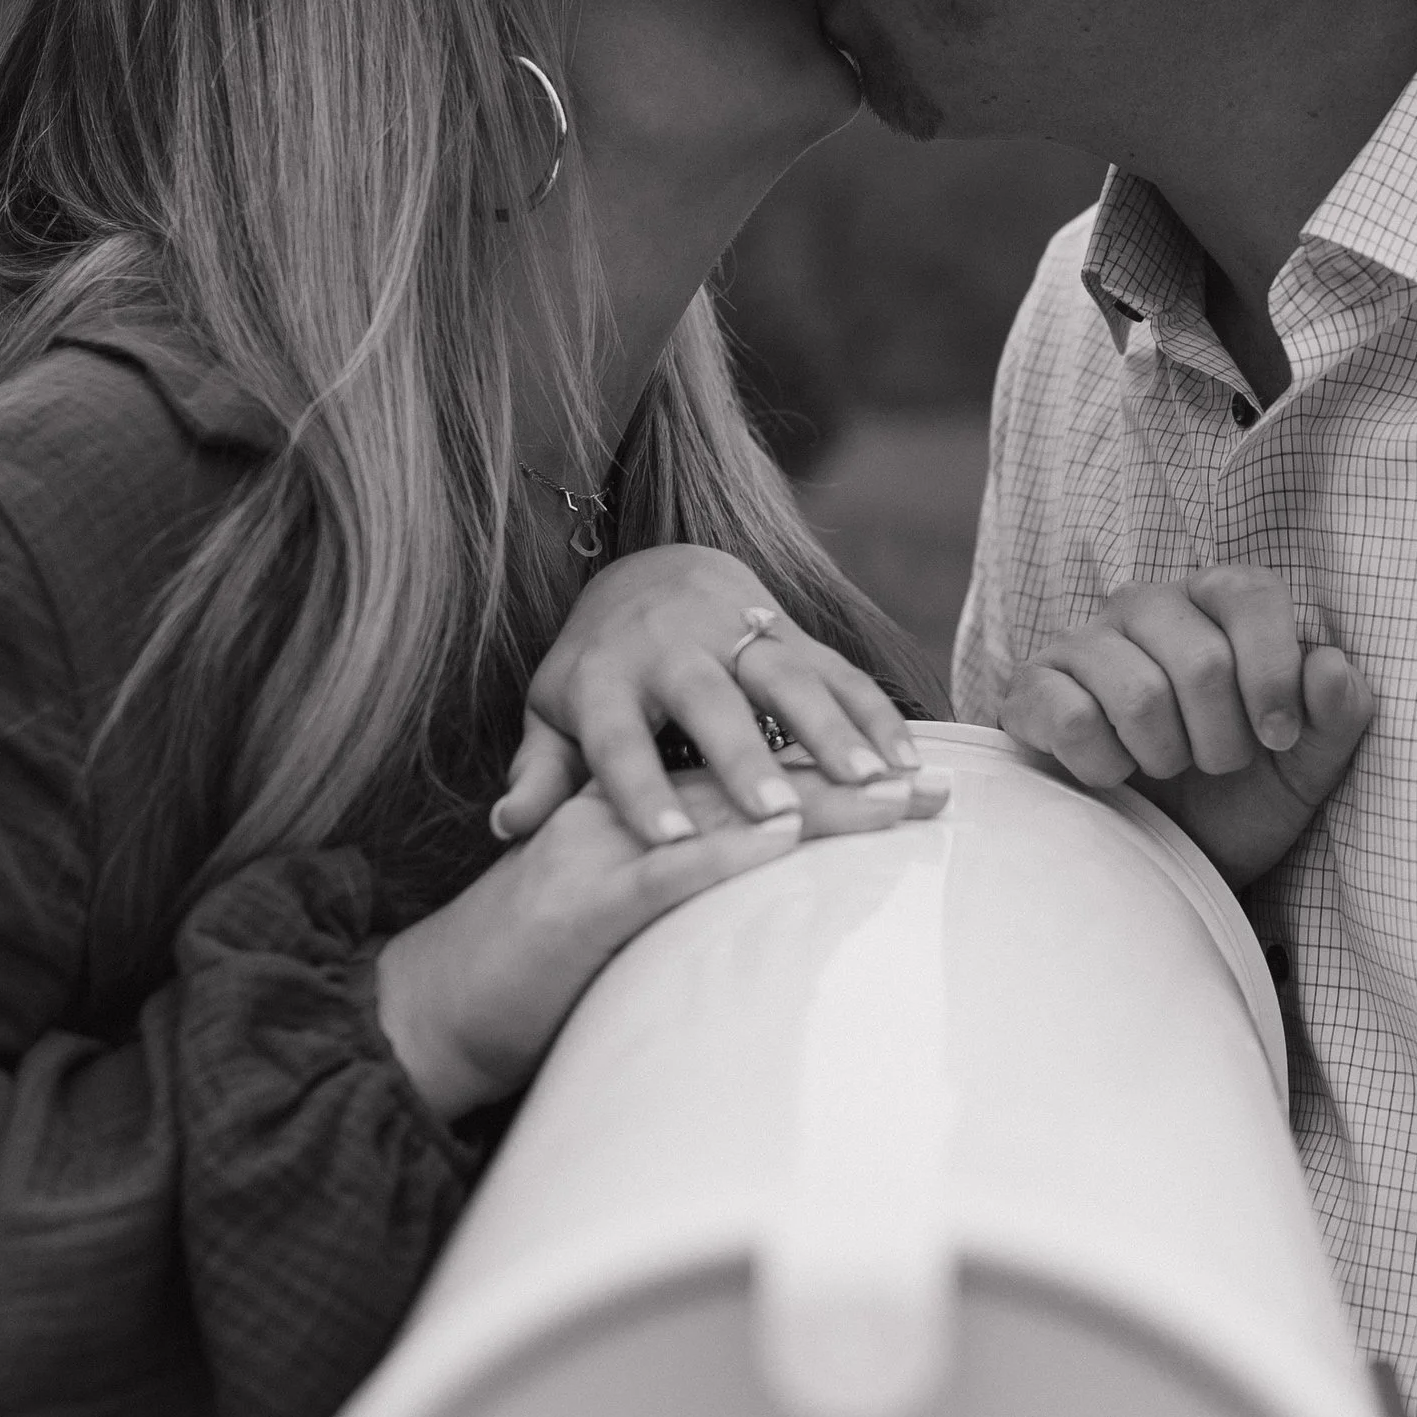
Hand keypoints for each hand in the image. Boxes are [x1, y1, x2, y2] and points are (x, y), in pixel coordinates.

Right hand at [377, 762, 939, 1121]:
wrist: (430, 1008)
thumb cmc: (530, 976)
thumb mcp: (621, 927)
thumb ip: (686, 900)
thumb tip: (769, 906)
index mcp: (633, 813)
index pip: (749, 786)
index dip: (835, 780)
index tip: (917, 783)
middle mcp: (623, 816)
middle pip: (753, 787)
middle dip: (853, 783)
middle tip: (941, 790)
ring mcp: (601, 853)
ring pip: (721, 812)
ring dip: (813, 804)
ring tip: (893, 800)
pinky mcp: (580, 905)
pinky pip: (662, 870)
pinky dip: (723, 850)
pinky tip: (780, 840)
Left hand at [499, 545, 934, 844]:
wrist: (647, 572)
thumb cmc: (598, 675)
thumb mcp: (555, 715)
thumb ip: (539, 772)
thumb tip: (505, 826)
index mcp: (605, 679)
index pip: (617, 740)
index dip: (638, 789)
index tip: (667, 843)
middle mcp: (671, 647)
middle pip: (710, 701)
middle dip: (746, 756)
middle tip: (780, 816)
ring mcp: (735, 629)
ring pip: (787, 676)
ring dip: (833, 730)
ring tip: (873, 786)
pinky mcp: (788, 627)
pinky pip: (838, 669)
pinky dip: (876, 713)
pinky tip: (912, 763)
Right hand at [999, 566, 1374, 888]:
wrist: (1164, 858)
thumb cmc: (1239, 798)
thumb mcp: (1308, 766)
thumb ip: (1338, 714)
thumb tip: (1330, 666)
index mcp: (1217, 602)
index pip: (1250, 592)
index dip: (1273, 673)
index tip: (1279, 739)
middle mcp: (1147, 606)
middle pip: (1201, 661)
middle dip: (1223, 740)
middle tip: (1218, 766)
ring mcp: (1083, 643)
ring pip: (1139, 694)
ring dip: (1167, 758)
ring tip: (1167, 770)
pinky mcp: (1033, 689)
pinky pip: (1072, 718)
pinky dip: (1104, 767)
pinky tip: (1113, 775)